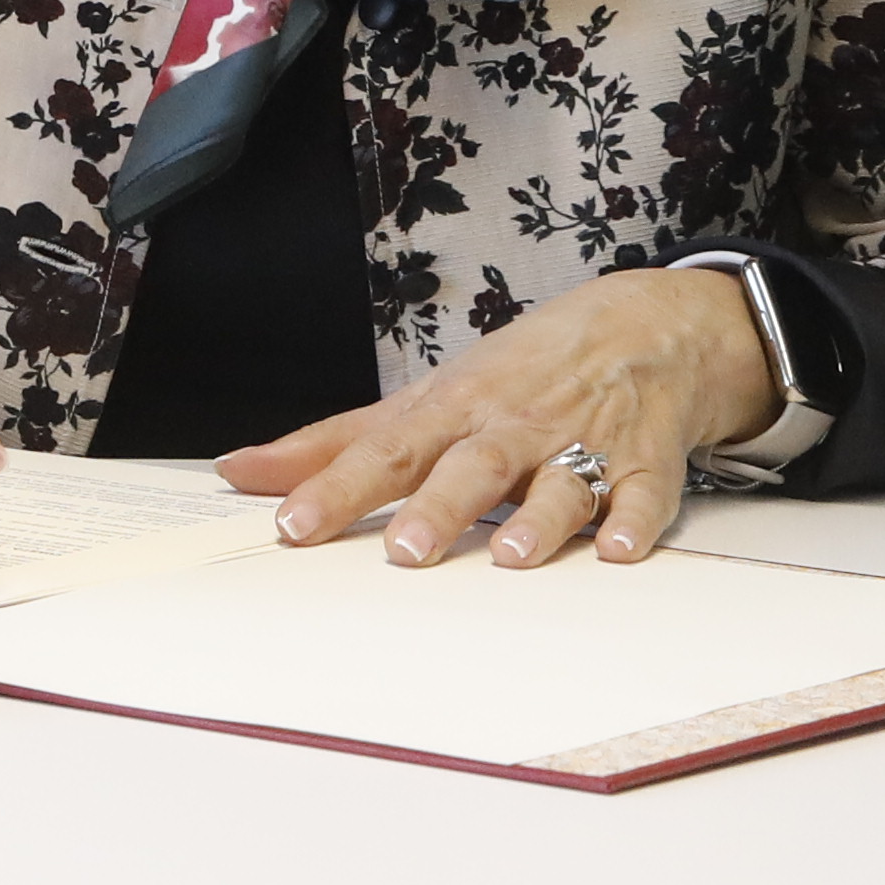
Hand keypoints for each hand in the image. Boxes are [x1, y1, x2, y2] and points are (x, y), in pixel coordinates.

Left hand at [218, 264, 777, 567]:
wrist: (639, 328)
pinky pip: (644, 494)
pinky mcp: (644, 463)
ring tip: (511, 556)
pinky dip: (636, 520)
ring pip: (559, 481)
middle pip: (470, 466)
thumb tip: (239, 471)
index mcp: (452, 411)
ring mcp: (582, 443)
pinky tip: (621, 549)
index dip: (336, 488)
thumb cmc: (516, 374)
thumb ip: (333, 444)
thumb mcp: (423, 399)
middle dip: (437, 506)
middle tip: (404, 552)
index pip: (383, 451)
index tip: (291, 525)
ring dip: (538, 519)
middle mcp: (512, 427)